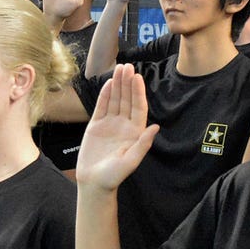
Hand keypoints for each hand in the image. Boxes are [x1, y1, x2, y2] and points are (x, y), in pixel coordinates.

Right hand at [75, 64, 159, 190]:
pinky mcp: (96, 126)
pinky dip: (105, 95)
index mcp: (135, 132)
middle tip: (127, 66)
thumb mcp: (130, 161)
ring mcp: (110, 124)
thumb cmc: (114, 176)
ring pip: (115, 100)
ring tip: (119, 69)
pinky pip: (102, 107)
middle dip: (127, 83)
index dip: (138, 92)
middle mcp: (124, 125)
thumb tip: (155, 127)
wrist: (93, 182)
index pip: (138, 107)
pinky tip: (108, 83)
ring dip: (117, 85)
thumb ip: (143, 144)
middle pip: (127, 100)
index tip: (137, 77)